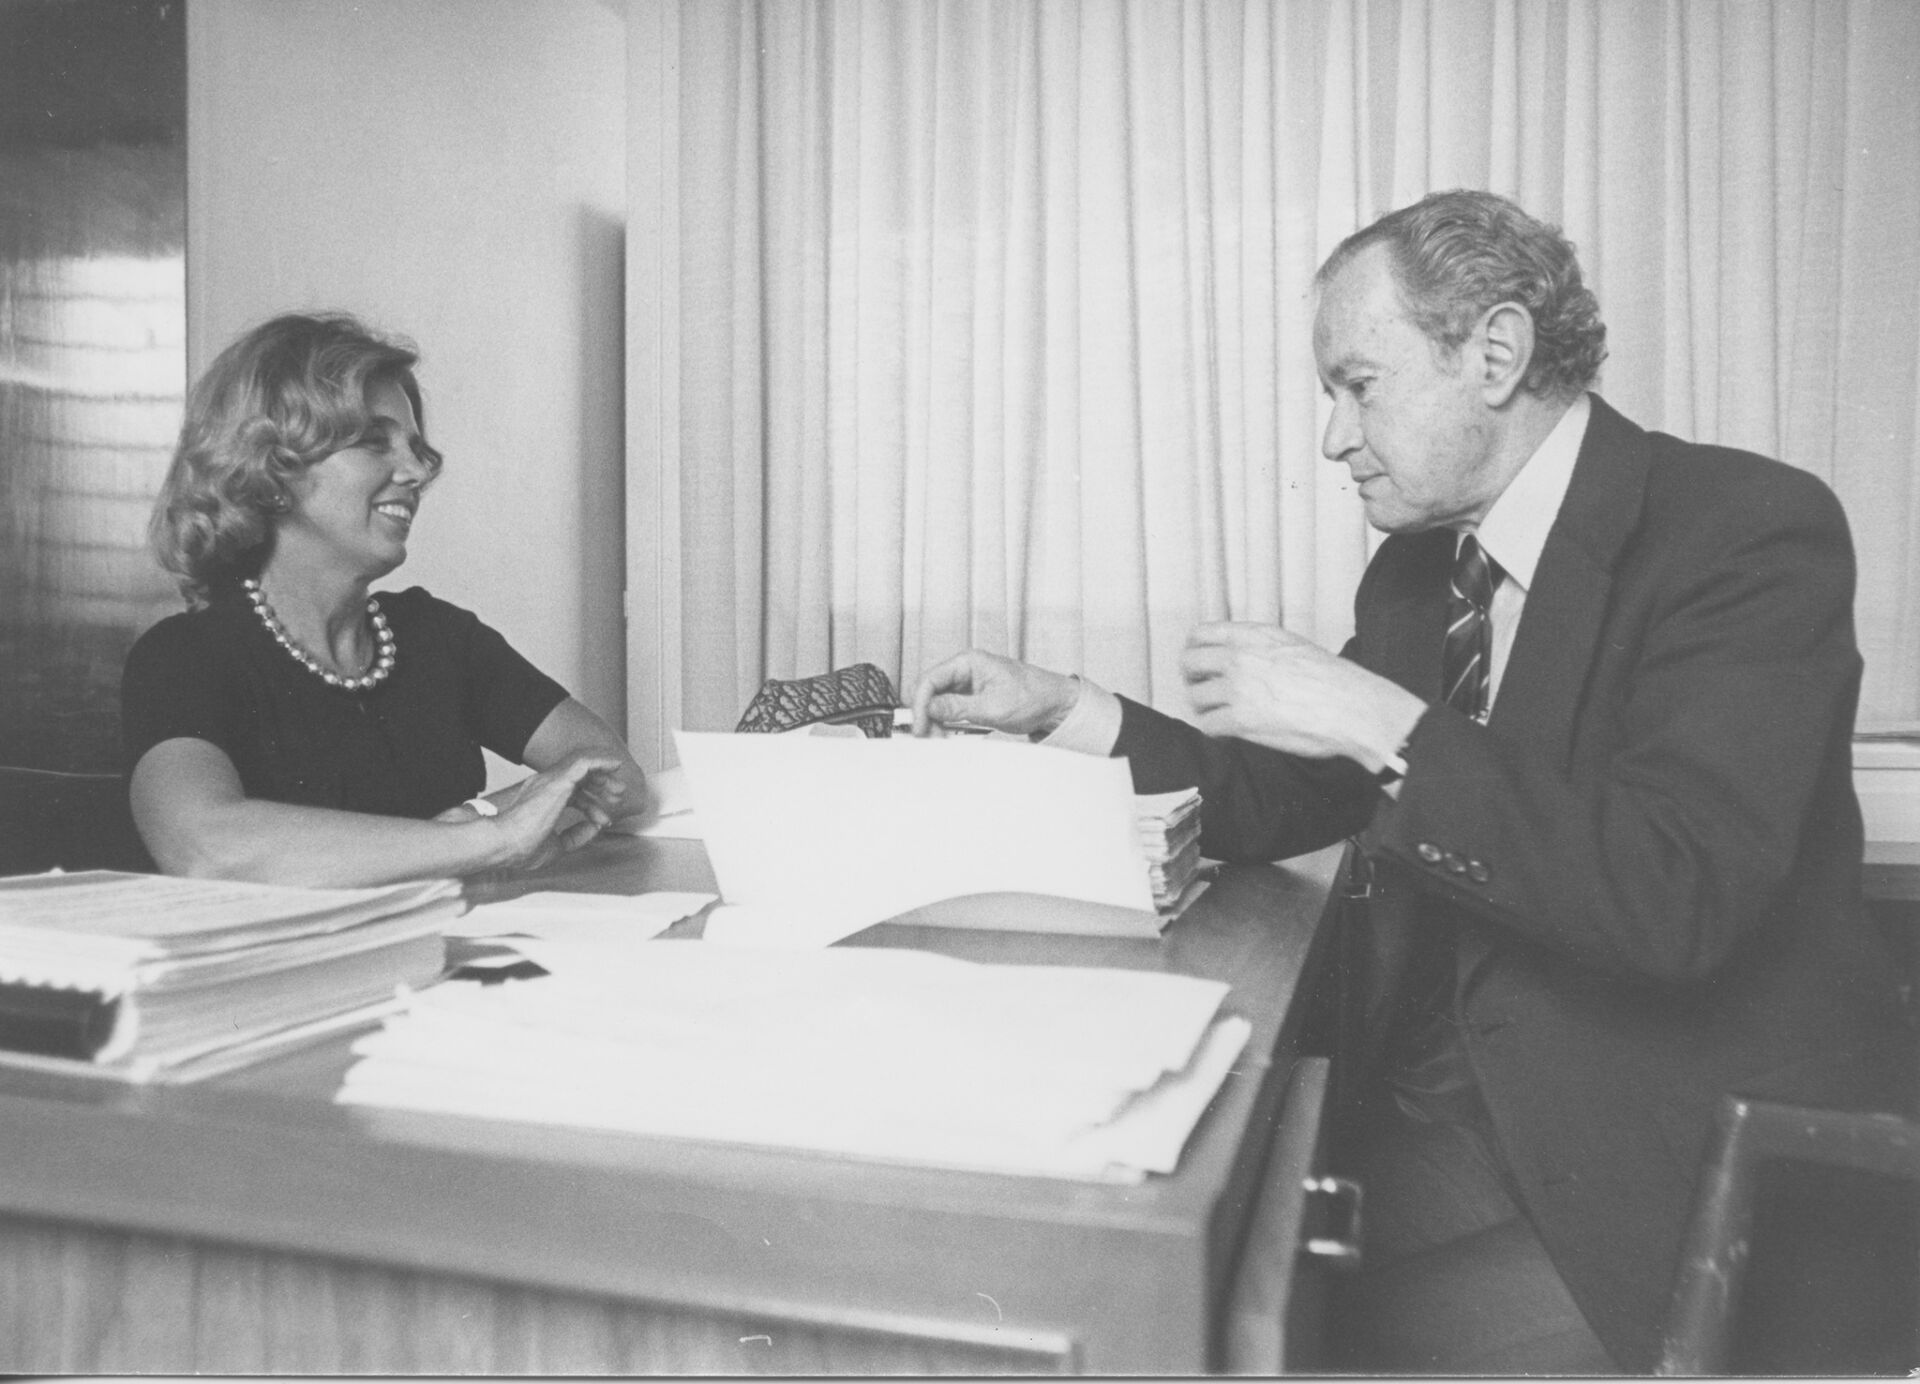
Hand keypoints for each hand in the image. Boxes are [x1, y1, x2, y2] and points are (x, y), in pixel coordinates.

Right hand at [476, 752, 625, 870]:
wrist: (503, 844)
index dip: (592, 807)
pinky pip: (584, 761)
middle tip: (618, 795)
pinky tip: (615, 765)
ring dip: (604, 772)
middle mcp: (548, 785)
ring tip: (619, 787)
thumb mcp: (556, 846)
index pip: (574, 795)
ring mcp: (552, 780)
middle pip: (580, 776)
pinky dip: (602, 760)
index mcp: (545, 799)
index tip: (604, 821)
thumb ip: (575, 837)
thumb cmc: (519, 847)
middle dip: (602, 784)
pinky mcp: (558, 780)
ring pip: (584, 763)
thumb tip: (592, 829)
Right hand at [910, 649, 1080, 737]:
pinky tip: (946, 734)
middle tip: (928, 736)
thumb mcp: (993, 706)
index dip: (920, 703)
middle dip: (926, 714)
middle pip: (931, 690)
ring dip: (935, 720)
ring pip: (938, 701)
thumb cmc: (1034, 696)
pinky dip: (945, 722)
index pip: (931, 679)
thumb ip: (958, 707)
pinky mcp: (973, 697)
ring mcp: (969, 683)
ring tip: (939, 738)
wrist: (1056, 704)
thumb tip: (930, 708)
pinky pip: (950, 708)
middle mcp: (966, 669)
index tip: (920, 724)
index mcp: (970, 662)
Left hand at [1181, 622, 1426, 769]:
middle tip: (1202, 691)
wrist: (1353, 707)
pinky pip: (1208, 726)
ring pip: (1195, 697)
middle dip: (1192, 679)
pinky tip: (1227, 733)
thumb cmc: (1334, 680)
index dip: (1194, 650)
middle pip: (1188, 663)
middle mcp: (1240, 657)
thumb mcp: (1294, 646)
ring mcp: (1237, 688)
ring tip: (1219, 715)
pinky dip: (1215, 732)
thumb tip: (1244, 659)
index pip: (1201, 633)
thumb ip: (1262, 648)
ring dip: (1204, 708)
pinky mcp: (1240, 719)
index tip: (1198, 663)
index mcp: (1254, 636)